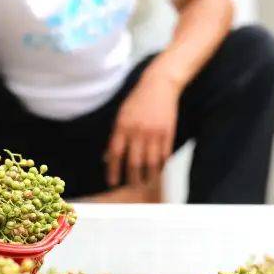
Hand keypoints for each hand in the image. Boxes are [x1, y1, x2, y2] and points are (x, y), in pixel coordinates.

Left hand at [105, 70, 181, 187]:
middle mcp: (137, 131)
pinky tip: (157, 171)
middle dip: (131, 179)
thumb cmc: (137, 101)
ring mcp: (154, 133)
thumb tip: (106, 158)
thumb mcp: (121, 116)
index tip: (112, 182)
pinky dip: (160, 167)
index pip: (115, 153)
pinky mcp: (167, 133)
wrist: (159, 86)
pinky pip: (164, 156)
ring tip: (145, 183)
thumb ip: (115, 137)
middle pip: (133, 162)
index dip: (112, 170)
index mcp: (123, 126)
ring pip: (150, 163)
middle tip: (131, 187)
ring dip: (147, 177)